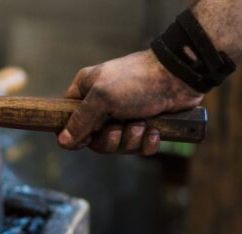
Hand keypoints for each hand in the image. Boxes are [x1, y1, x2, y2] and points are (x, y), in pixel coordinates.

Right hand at [59, 50, 203, 154]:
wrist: (180, 78)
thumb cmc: (137, 81)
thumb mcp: (102, 98)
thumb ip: (80, 121)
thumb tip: (62, 141)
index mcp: (86, 92)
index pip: (68, 120)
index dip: (75, 135)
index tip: (87, 138)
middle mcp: (102, 105)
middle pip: (94, 140)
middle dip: (111, 139)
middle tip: (121, 127)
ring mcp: (124, 116)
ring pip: (117, 145)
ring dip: (131, 138)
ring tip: (142, 123)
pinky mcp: (144, 126)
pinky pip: (138, 147)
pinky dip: (147, 142)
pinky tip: (154, 130)